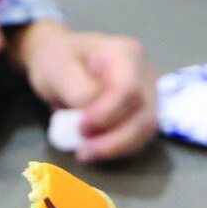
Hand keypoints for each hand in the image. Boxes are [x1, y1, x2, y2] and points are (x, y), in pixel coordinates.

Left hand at [8, 20, 157, 162]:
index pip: (129, 91)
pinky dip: (118, 148)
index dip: (106, 115)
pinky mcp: (142, 111)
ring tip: (86, 153)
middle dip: (114, 140)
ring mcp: (148, 92)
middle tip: (83, 151)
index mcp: (126, 54)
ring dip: (117, 148)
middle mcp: (145, 73)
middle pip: (144, 115)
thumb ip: (76, 88)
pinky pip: (139, 136)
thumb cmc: (59, 59)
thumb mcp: (58, 67)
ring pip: (146, 130)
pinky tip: (95, 150)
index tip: (80, 127)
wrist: (62, 58)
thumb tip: (90, 112)